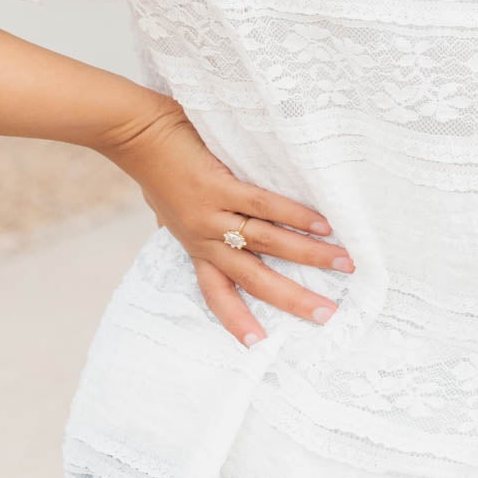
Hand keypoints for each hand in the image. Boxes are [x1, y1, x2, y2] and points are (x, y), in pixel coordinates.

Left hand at [99, 95, 353, 347]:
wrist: (133, 132)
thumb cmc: (153, 167)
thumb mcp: (164, 207)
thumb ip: (179, 222)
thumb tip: (171, 224)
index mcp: (195, 246)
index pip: (216, 292)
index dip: (236, 319)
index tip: (258, 345)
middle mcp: (204, 238)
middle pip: (252, 278)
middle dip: (293, 298)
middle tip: (328, 314)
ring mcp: (211, 214)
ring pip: (266, 243)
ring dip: (309, 255)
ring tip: (344, 263)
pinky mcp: (217, 187)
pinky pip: (261, 206)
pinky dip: (294, 216)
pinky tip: (322, 225)